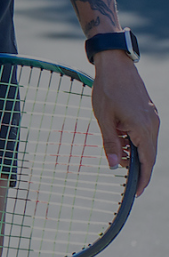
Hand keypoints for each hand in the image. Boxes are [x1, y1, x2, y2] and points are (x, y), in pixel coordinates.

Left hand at [92, 54, 157, 194]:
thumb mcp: (103, 118)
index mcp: (142, 128)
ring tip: (118, 158)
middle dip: (138, 169)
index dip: (143, 179)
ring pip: (147, 144)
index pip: (147, 161)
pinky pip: (145, 134)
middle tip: (127, 182)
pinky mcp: (149, 112)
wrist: (116, 64)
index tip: (137, 192)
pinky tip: (122, 142)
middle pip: (149, 155)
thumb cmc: (106, 89)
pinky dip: (136, 142)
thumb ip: (109, 142)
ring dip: (135, 154)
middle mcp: (152, 125)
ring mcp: (153, 118)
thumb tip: (113, 165)